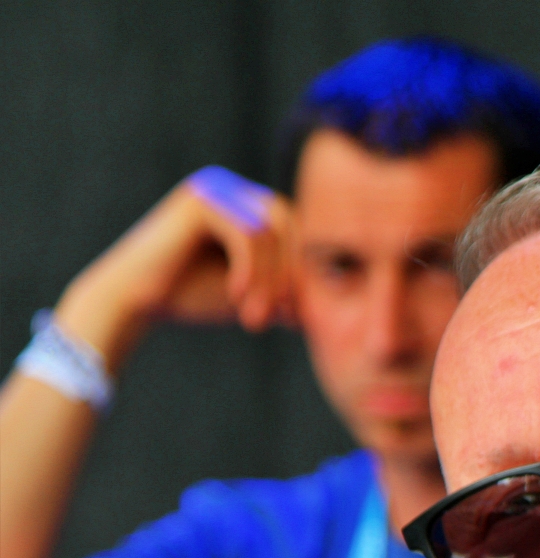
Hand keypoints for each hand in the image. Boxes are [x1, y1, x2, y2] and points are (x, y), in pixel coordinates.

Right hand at [52, 166, 293, 370]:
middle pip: (289, 224)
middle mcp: (230, 187)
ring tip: (256, 319)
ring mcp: (214, 188)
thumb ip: (288, 284)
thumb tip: (338, 291)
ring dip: (270, 280)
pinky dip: (251, 270)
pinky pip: (249, 234)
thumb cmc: (191, 297)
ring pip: (271, 231)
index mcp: (243, 202)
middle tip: (283, 318)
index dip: (301, 274)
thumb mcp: (254, 291)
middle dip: (290, 275)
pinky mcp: (200, 201)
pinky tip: (237, 297)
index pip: (295, 230)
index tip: (294, 318)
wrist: (133, 301)